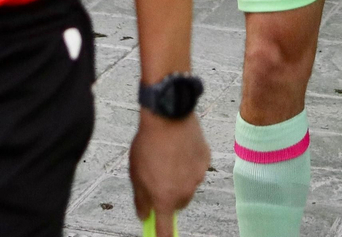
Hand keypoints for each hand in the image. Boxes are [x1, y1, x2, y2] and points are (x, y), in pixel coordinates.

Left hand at [129, 113, 209, 236]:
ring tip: (168, 156)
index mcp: (165, 197)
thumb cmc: (149, 143)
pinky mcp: (205, 160)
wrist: (168, 115)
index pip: (165, 229)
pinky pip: (196, 168)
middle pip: (178, 204)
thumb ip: (141, 199)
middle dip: (169, 197)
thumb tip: (144, 214)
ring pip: (188, 185)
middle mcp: (185, 191)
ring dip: (179, 178)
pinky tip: (178, 148)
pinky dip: (188, 163)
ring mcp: (198, 176)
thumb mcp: (136, 173)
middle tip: (158, 178)